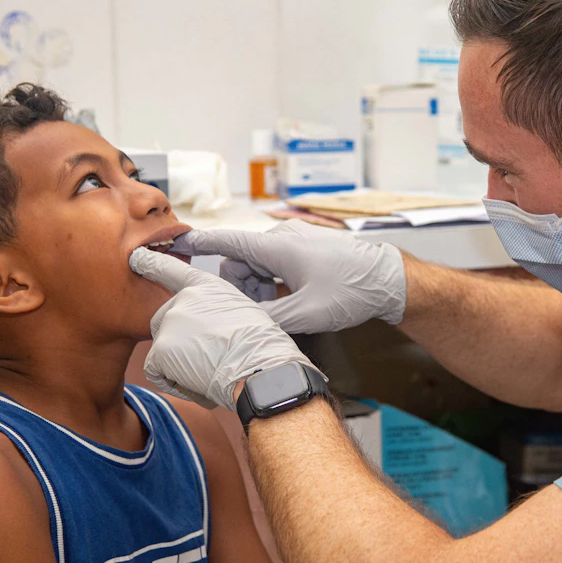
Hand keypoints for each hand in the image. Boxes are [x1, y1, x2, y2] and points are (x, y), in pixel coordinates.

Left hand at [129, 247, 315, 410]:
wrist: (257, 365)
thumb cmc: (259, 346)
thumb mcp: (241, 312)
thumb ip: (214, 312)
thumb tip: (204, 331)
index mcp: (205, 286)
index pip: (171, 270)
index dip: (152, 263)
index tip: (136, 257)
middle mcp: (183, 299)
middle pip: (163, 321)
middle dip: (176, 342)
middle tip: (204, 357)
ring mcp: (170, 322)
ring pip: (162, 349)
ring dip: (178, 364)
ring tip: (208, 370)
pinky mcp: (161, 349)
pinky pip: (156, 371)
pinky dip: (172, 381)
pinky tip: (195, 381)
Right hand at [171, 220, 406, 334]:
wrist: (388, 279)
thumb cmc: (351, 291)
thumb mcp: (305, 314)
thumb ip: (266, 318)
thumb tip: (239, 324)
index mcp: (276, 247)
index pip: (226, 242)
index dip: (197, 244)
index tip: (173, 243)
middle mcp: (281, 238)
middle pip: (240, 263)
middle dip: (242, 289)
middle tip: (262, 315)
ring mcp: (293, 242)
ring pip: (257, 267)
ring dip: (259, 290)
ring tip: (282, 312)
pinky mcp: (303, 249)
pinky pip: (274, 266)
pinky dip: (273, 285)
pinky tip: (290, 303)